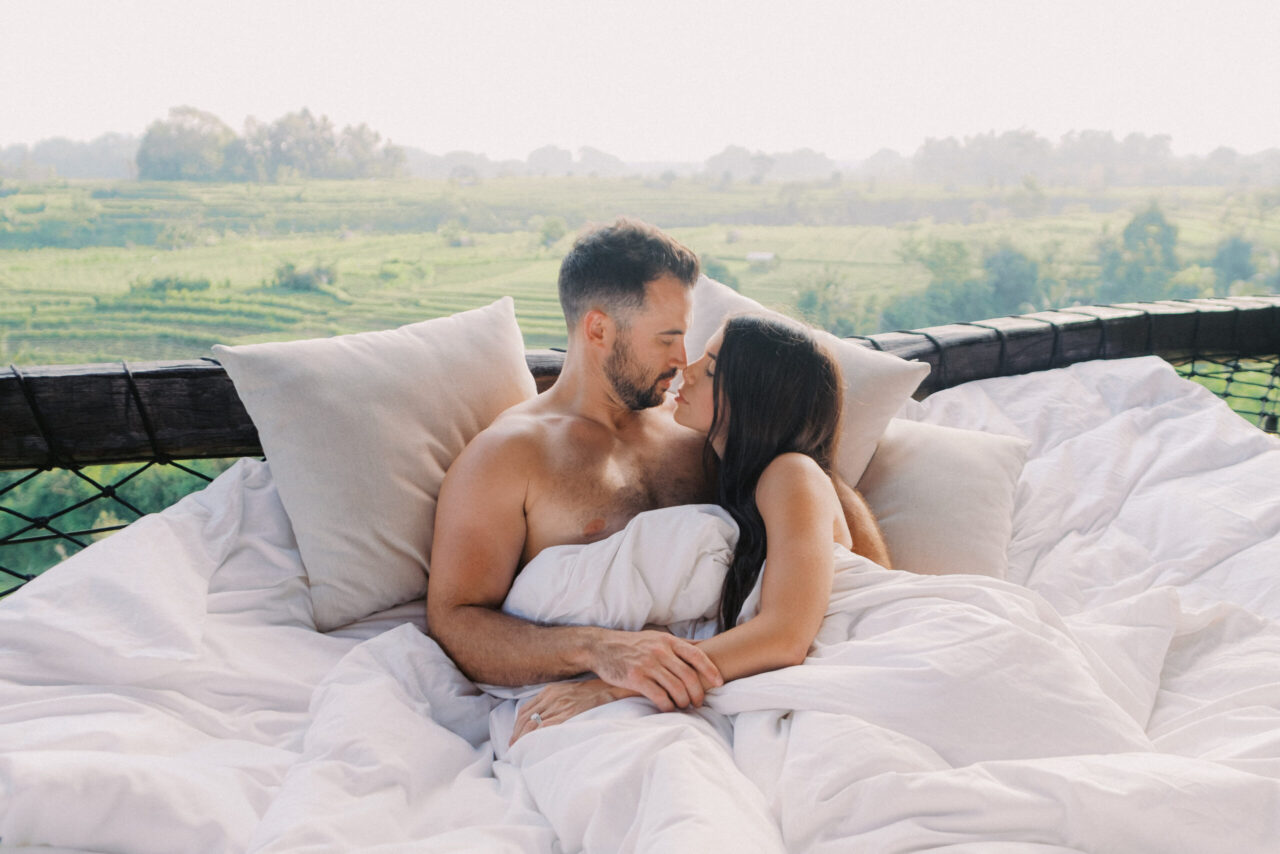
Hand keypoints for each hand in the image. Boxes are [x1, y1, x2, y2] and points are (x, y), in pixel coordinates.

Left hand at [510, 679, 618, 744]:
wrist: (608, 688)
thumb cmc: (590, 694)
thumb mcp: (567, 691)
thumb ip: (554, 701)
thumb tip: (542, 719)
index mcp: (549, 691)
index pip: (524, 710)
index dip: (516, 726)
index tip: (514, 737)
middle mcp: (551, 698)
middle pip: (525, 718)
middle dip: (516, 735)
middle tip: (513, 748)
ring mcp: (559, 706)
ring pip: (532, 724)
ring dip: (523, 739)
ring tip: (521, 751)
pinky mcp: (568, 714)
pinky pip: (546, 728)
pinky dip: (536, 738)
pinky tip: (534, 747)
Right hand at [588, 629, 722, 711]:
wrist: (602, 647)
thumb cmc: (633, 644)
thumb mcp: (657, 637)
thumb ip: (681, 644)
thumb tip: (708, 646)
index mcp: (668, 641)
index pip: (696, 655)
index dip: (711, 670)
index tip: (719, 683)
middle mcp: (660, 651)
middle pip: (688, 676)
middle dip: (697, 693)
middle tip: (699, 703)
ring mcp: (647, 664)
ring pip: (675, 688)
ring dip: (683, 701)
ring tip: (684, 706)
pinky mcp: (635, 678)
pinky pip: (659, 696)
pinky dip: (667, 705)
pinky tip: (668, 708)